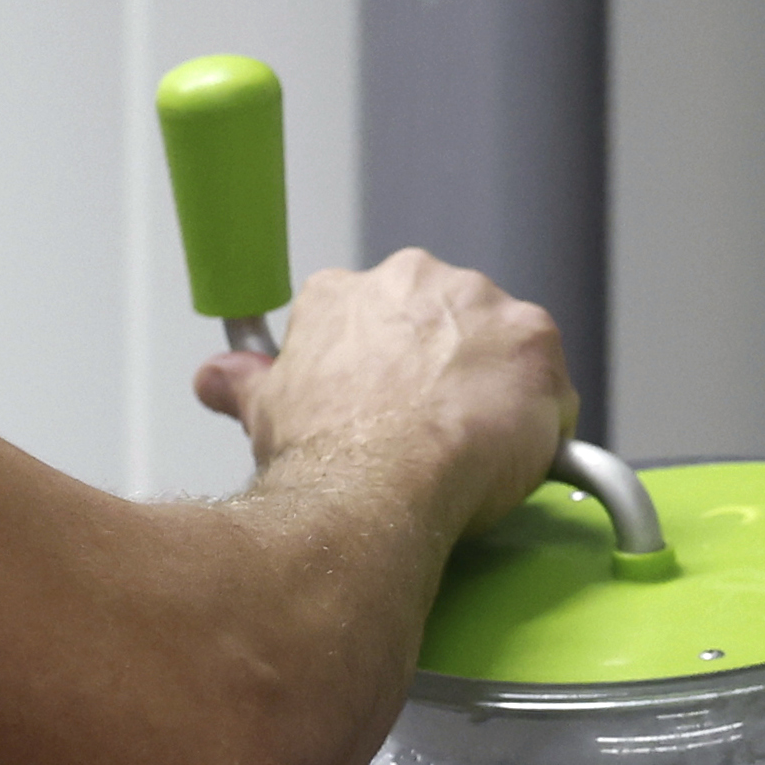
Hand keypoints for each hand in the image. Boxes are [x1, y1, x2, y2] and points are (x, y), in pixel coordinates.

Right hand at [193, 250, 574, 546]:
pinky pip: (549, 387)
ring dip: (495, 392)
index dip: (384, 368)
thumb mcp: (265, 410)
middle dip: (444, 370)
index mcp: (346, 292)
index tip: (386, 404)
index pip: (374, 317)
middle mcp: (414, 279)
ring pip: (500, 348)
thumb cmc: (325, 454)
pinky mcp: (534, 341)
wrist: (379, 485)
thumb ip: (244, 382)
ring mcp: (480, 304)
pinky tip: (511, 460)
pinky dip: (541, 423)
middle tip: (431, 429)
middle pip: (443, 320)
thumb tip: (215, 376)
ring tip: (471, 451)